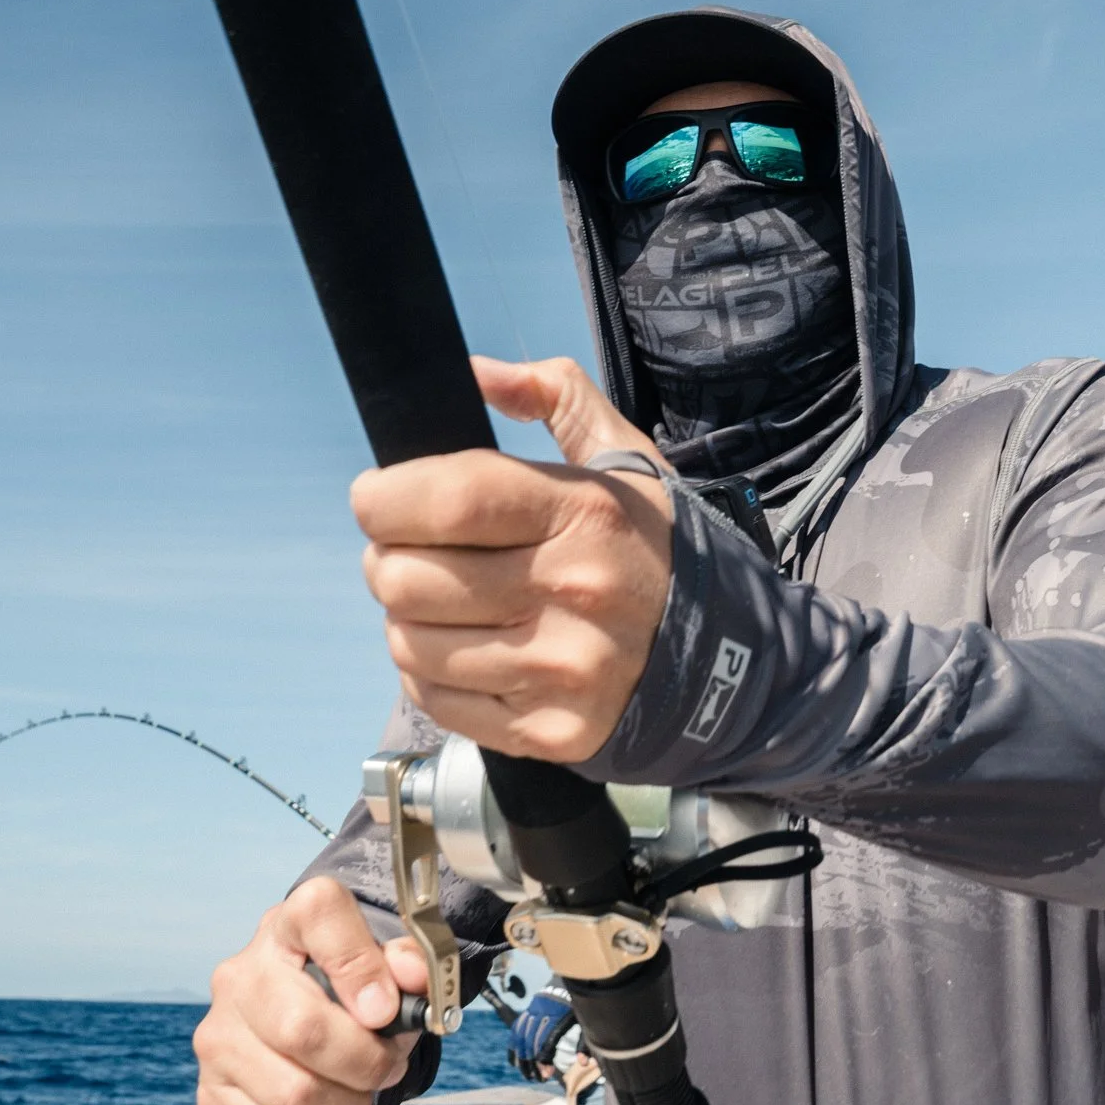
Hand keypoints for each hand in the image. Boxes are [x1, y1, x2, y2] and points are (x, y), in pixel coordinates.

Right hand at [192, 877, 425, 1104]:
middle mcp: (241, 974)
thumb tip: (413, 977)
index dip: (359, 963)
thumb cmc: (348, 988)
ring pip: (292, 1091)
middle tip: (389, 1066)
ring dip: (347, 1104)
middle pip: (302, 1029)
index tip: (386, 1007)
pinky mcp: (211, 1088)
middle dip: (365, 1062)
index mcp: (289, 924)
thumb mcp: (384, 962)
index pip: (318, 914)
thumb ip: (408, 961)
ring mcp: (218, 1034)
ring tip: (363, 1091)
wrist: (300, 1019)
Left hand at [356, 356, 672, 762]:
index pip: (448, 498)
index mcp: (584, 513)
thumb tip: (475, 373)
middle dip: (386, 559)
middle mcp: (572, 591)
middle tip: (409, 554)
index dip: (384, 498)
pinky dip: (428, 673)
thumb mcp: (626, 459)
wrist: (729, 661)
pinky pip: (435, 700)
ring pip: (409, 643)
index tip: (376, 498)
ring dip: (405, 619)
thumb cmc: (654, 550)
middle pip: (407, 578)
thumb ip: (555, 397)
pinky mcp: (548, 731)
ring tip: (440, 604)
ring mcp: (560, 669)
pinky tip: (463, 650)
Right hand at [506, 982, 576, 1082]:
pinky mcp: (530, 1007)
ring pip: (521, 1036)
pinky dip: (514, 1045)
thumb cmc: (584, 1005)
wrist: (576, 977)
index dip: (545, 1060)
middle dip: (534, 1063)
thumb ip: (586, 1043)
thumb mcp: (588, 1021)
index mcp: (560, 1013)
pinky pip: (517, 1028)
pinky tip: (515, 1061)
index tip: (548, 1074)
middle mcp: (543, 1010)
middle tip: (541, 1077)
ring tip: (528, 1074)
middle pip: (532, 1041)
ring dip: (523, 1057)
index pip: (546, 1041)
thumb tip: (582, 1064)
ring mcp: (534, 1007)